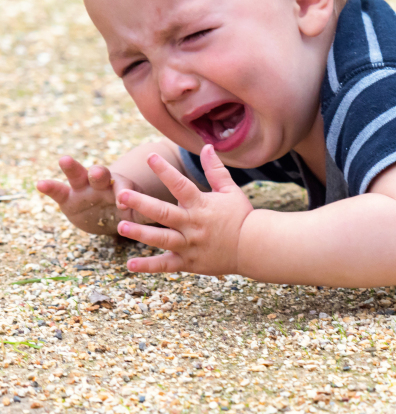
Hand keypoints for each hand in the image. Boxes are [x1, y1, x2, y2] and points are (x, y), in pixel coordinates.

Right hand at [37, 157, 154, 234]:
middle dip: (100, 173)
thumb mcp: (138, 215)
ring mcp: (84, 188)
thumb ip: (146, 215)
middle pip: (101, 174)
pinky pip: (58, 191)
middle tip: (100, 173)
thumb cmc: (128, 213)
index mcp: (123, 187)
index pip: (124, 187)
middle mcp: (103, 184)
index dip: (124, 193)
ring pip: (78, 175)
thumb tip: (165, 220)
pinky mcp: (68, 197)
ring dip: (73, 168)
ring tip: (65, 159)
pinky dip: (50, 187)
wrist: (109, 217)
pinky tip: (40, 183)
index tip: (123, 203)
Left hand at [116, 145, 252, 275]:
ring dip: (141, 233)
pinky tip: (130, 264)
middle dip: (142, 203)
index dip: (165, 170)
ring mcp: (190, 245)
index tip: (150, 157)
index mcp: (202, 205)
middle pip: (164, 212)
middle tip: (122, 194)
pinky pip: (166, 265)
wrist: (254, 246)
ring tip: (121, 226)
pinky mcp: (188, 262)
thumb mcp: (230, 190)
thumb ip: (215, 170)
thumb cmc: (242, 216)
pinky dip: (148, 266)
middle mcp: (193, 224)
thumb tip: (206, 146)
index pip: (181, 185)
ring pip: (161, 239)